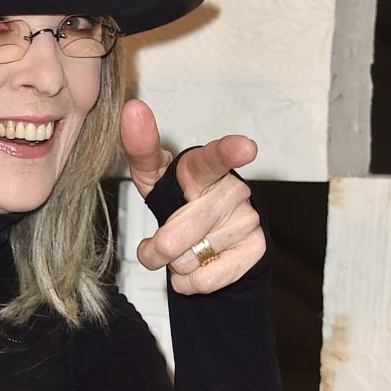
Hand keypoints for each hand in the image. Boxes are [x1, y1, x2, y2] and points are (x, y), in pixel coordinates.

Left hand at [121, 99, 264, 294]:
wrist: (208, 235)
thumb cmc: (178, 197)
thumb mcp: (153, 175)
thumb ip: (140, 147)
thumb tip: (132, 109)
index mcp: (204, 166)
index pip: (214, 157)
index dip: (229, 152)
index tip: (245, 147)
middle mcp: (232, 188)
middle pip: (176, 235)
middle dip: (157, 249)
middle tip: (157, 246)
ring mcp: (247, 218)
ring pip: (188, 260)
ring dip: (176, 263)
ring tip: (187, 246)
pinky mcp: (257, 247)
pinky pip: (208, 278)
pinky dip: (191, 281)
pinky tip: (198, 265)